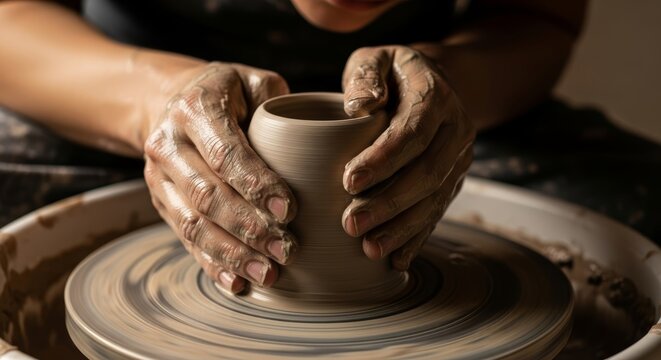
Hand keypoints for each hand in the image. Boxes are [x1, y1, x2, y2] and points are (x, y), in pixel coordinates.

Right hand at [143, 62, 296, 292]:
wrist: (169, 100)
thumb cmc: (226, 92)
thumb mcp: (252, 79)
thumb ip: (278, 104)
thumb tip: (311, 143)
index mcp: (194, 109)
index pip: (226, 153)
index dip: (257, 185)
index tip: (290, 211)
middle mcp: (168, 144)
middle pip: (208, 195)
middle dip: (249, 228)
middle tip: (287, 250)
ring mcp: (160, 178)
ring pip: (193, 224)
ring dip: (232, 254)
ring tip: (268, 274)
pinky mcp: (162, 203)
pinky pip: (185, 239)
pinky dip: (212, 264)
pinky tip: (237, 283)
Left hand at [341, 46, 474, 270]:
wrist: (430, 84)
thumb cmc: (390, 74)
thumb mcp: (374, 60)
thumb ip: (365, 76)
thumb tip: (360, 105)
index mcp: (436, 96)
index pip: (413, 132)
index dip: (383, 159)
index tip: (348, 180)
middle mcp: (456, 130)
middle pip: (427, 173)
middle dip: (389, 203)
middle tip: (350, 223)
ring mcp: (459, 160)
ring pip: (434, 199)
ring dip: (402, 228)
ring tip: (369, 248)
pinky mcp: (452, 181)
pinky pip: (437, 212)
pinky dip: (417, 238)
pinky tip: (396, 259)